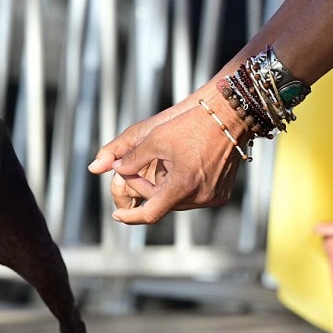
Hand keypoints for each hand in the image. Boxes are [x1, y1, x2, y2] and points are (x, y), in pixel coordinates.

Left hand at [89, 97, 245, 223]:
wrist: (231, 115)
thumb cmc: (189, 124)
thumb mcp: (153, 138)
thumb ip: (127, 157)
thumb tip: (102, 169)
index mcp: (182, 186)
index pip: (149, 213)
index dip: (130, 216)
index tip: (116, 215)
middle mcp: (200, 197)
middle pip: (161, 202)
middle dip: (145, 187)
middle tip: (134, 166)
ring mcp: (213, 198)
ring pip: (176, 201)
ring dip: (164, 187)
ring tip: (166, 161)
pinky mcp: (221, 195)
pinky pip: (192, 197)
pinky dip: (181, 186)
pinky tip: (183, 165)